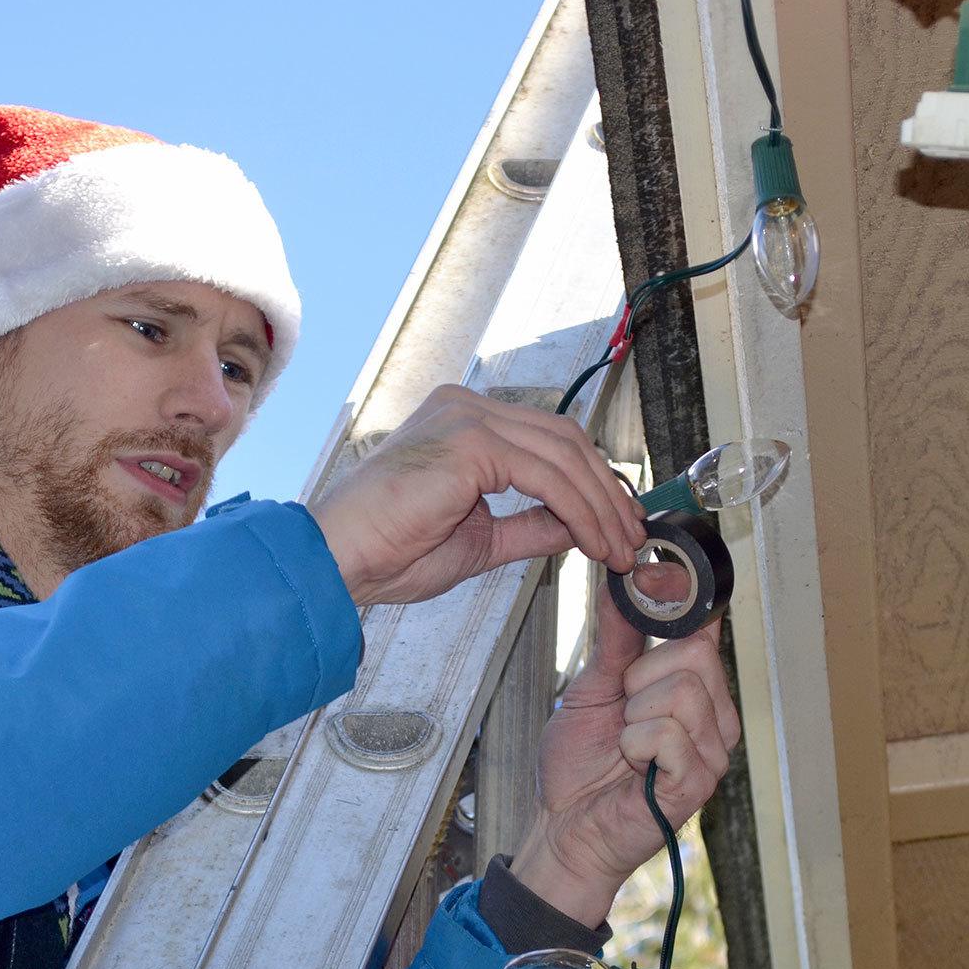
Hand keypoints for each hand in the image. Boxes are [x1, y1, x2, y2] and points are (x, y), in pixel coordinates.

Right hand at [307, 385, 645, 606]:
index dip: (591, 482)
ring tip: (619, 549)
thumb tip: (578, 527)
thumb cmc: (388, 552)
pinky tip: (592, 541)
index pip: (548, 440)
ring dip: (600, 506)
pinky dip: (578, 509)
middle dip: (607, 493)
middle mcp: (466, 407)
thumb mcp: (480, 540)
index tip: (617, 525)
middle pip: (565, 440)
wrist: (337, 561)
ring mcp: (467, 417)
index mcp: (463, 422)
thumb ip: (530, 526)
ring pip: (563, 455)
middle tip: (631, 539)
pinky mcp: (469, 440)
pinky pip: (546, 474)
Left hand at [510, 580, 741, 928]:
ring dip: (635, 715)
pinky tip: (632, 765)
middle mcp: (714, 717)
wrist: (563, 825)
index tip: (657, 574)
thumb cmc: (581, 765)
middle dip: (641, 676)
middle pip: (695, 656)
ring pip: (683, 692)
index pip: (708, 629)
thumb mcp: (593, 687)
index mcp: (694, 690)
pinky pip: (670, 734)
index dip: (686, 601)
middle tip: (624, 709)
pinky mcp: (698, 783)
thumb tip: (620, 581)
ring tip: (626, 742)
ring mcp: (712, 752)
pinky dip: (635, 745)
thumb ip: (615, 639)